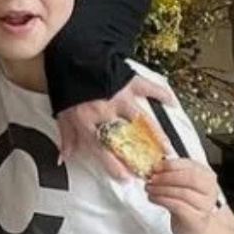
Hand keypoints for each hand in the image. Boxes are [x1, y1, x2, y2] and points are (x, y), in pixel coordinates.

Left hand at [56, 74, 174, 179]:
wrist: (70, 56)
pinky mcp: (129, 81)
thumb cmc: (66, 84)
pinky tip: (171, 105)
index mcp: (86, 121)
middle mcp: (105, 111)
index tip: (125, 178)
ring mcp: (119, 96)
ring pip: (141, 120)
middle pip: (125, 138)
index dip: (113, 166)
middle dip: (138, 155)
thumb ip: (66, 137)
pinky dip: (162, 95)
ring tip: (166, 148)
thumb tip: (63, 157)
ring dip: (155, 135)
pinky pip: (149, 89)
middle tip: (150, 168)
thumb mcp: (61, 112)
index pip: (101, 149)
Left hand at [145, 158, 219, 233]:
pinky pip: (178, 206)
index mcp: (206, 175)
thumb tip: (159, 152)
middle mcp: (210, 189)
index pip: (190, 165)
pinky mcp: (197, 219)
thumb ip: (172, 168)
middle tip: (151, 178)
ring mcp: (205, 205)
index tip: (155, 167)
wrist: (192, 225)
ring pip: (182, 192)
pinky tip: (153, 198)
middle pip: (188, 178)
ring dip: (160, 189)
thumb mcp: (179, 182)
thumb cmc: (184, 201)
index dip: (170, 165)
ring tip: (148, 188)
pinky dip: (162, 200)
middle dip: (166, 177)